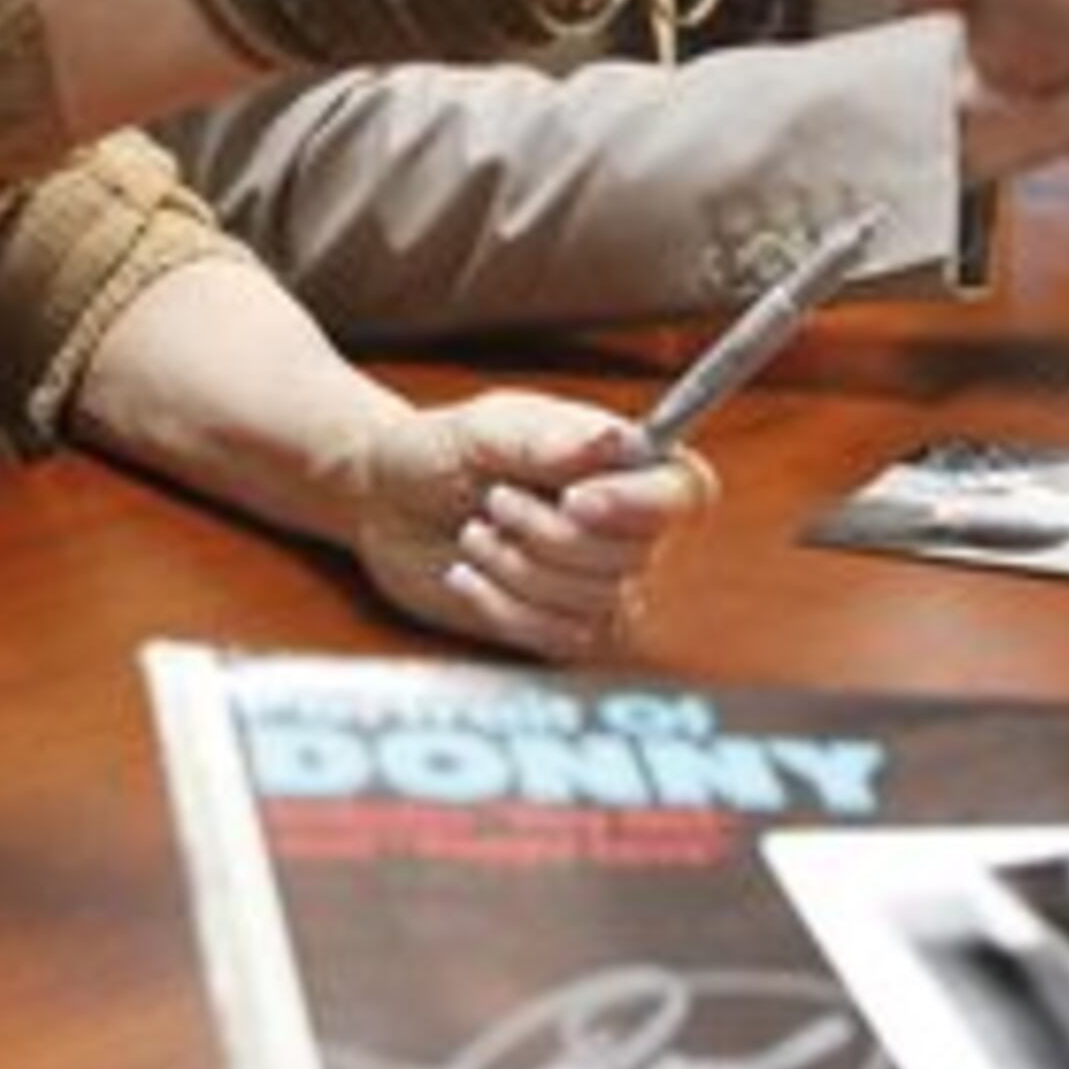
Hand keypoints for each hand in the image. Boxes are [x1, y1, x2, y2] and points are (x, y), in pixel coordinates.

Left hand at [348, 391, 714, 659]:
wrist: (383, 506)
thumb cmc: (437, 452)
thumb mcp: (480, 429)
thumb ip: (545, 438)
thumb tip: (614, 439)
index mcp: (626, 462)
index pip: (684, 492)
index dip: (638, 504)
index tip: (575, 499)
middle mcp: (628, 526)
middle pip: (632, 555)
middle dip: (548, 534)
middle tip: (495, 502)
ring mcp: (600, 584)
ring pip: (593, 601)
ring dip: (518, 568)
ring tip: (475, 533)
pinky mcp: (564, 629)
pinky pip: (561, 639)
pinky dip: (503, 606)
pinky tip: (467, 575)